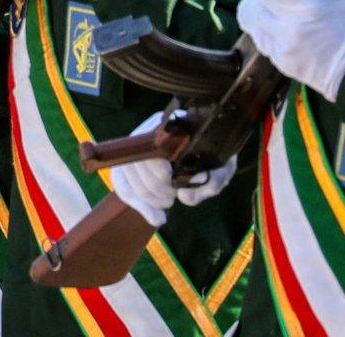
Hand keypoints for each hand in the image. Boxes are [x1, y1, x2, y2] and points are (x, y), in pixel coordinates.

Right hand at [108, 111, 237, 227]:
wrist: (208, 160)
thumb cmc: (215, 161)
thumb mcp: (221, 170)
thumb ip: (211, 181)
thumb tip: (183, 196)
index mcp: (169, 127)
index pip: (148, 143)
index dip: (154, 163)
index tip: (169, 177)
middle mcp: (147, 133)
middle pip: (136, 163)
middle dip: (155, 187)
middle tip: (172, 197)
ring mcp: (135, 151)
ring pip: (128, 177)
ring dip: (149, 198)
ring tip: (167, 202)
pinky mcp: (129, 166)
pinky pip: (123, 186)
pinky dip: (138, 205)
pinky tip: (155, 217)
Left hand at [236, 0, 344, 101]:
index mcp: (309, 8)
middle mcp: (291, 27)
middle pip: (259, 1)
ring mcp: (283, 46)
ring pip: (252, 21)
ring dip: (258, 11)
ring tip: (268, 8)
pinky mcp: (282, 62)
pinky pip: (261, 41)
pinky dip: (263, 31)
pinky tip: (274, 28)